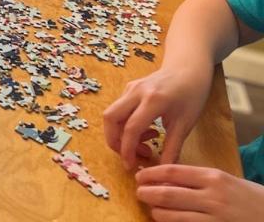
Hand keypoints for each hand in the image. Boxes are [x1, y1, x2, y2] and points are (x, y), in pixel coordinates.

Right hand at [103, 66, 213, 169]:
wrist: (188, 68)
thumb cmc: (192, 94)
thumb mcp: (185, 124)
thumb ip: (172, 148)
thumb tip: (163, 170)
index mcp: (153, 100)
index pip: (131, 128)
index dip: (127, 150)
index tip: (131, 166)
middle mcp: (136, 92)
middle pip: (110, 117)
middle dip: (114, 141)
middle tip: (131, 156)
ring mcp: (130, 88)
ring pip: (112, 113)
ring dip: (121, 133)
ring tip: (146, 143)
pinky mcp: (129, 88)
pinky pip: (120, 109)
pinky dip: (126, 124)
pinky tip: (146, 129)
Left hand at [136, 164, 263, 220]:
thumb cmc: (248, 197)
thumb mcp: (224, 181)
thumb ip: (197, 180)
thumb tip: (165, 179)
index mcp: (213, 178)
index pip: (172, 171)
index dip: (151, 174)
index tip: (140, 176)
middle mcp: (212, 198)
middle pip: (167, 194)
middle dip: (147, 193)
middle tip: (139, 192)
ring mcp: (214, 220)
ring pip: (173, 216)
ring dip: (157, 213)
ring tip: (152, 209)